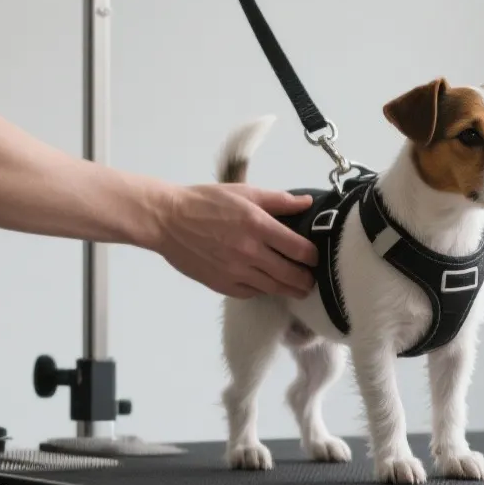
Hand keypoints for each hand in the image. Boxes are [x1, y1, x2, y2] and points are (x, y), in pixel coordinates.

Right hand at [151, 184, 317, 298]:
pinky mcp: (222, 284)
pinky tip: (267, 284)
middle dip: (306, 280)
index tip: (315, 257)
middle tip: (312, 279)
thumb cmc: (205, 202)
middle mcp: (249, 251)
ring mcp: (235, 271)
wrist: (167, 219)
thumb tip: (307, 203)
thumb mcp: (244, 192)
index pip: (299, 249)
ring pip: (274, 288)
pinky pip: (251, 293)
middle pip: (291, 275)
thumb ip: (278, 200)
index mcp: (257, 225)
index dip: (313, 256)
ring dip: (290, 290)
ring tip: (297, 288)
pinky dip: (262, 290)